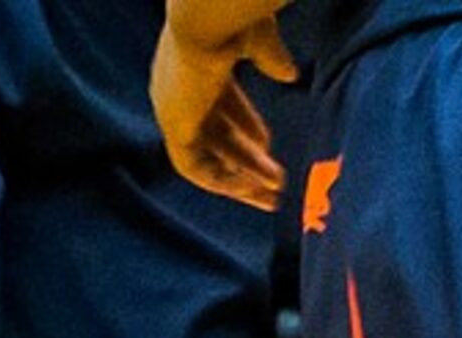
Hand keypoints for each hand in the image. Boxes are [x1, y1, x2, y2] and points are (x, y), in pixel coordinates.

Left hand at [153, 5, 298, 209]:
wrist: (208, 20)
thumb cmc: (232, 19)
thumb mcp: (259, 42)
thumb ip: (272, 59)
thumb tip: (288, 74)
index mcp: (193, 65)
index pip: (218, 106)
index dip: (246, 128)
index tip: (269, 145)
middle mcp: (177, 90)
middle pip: (213, 136)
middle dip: (248, 162)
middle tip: (277, 184)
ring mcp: (172, 109)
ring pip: (206, 156)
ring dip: (241, 178)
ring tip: (273, 196)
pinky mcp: (173, 126)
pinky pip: (195, 168)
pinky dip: (223, 182)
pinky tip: (252, 187)